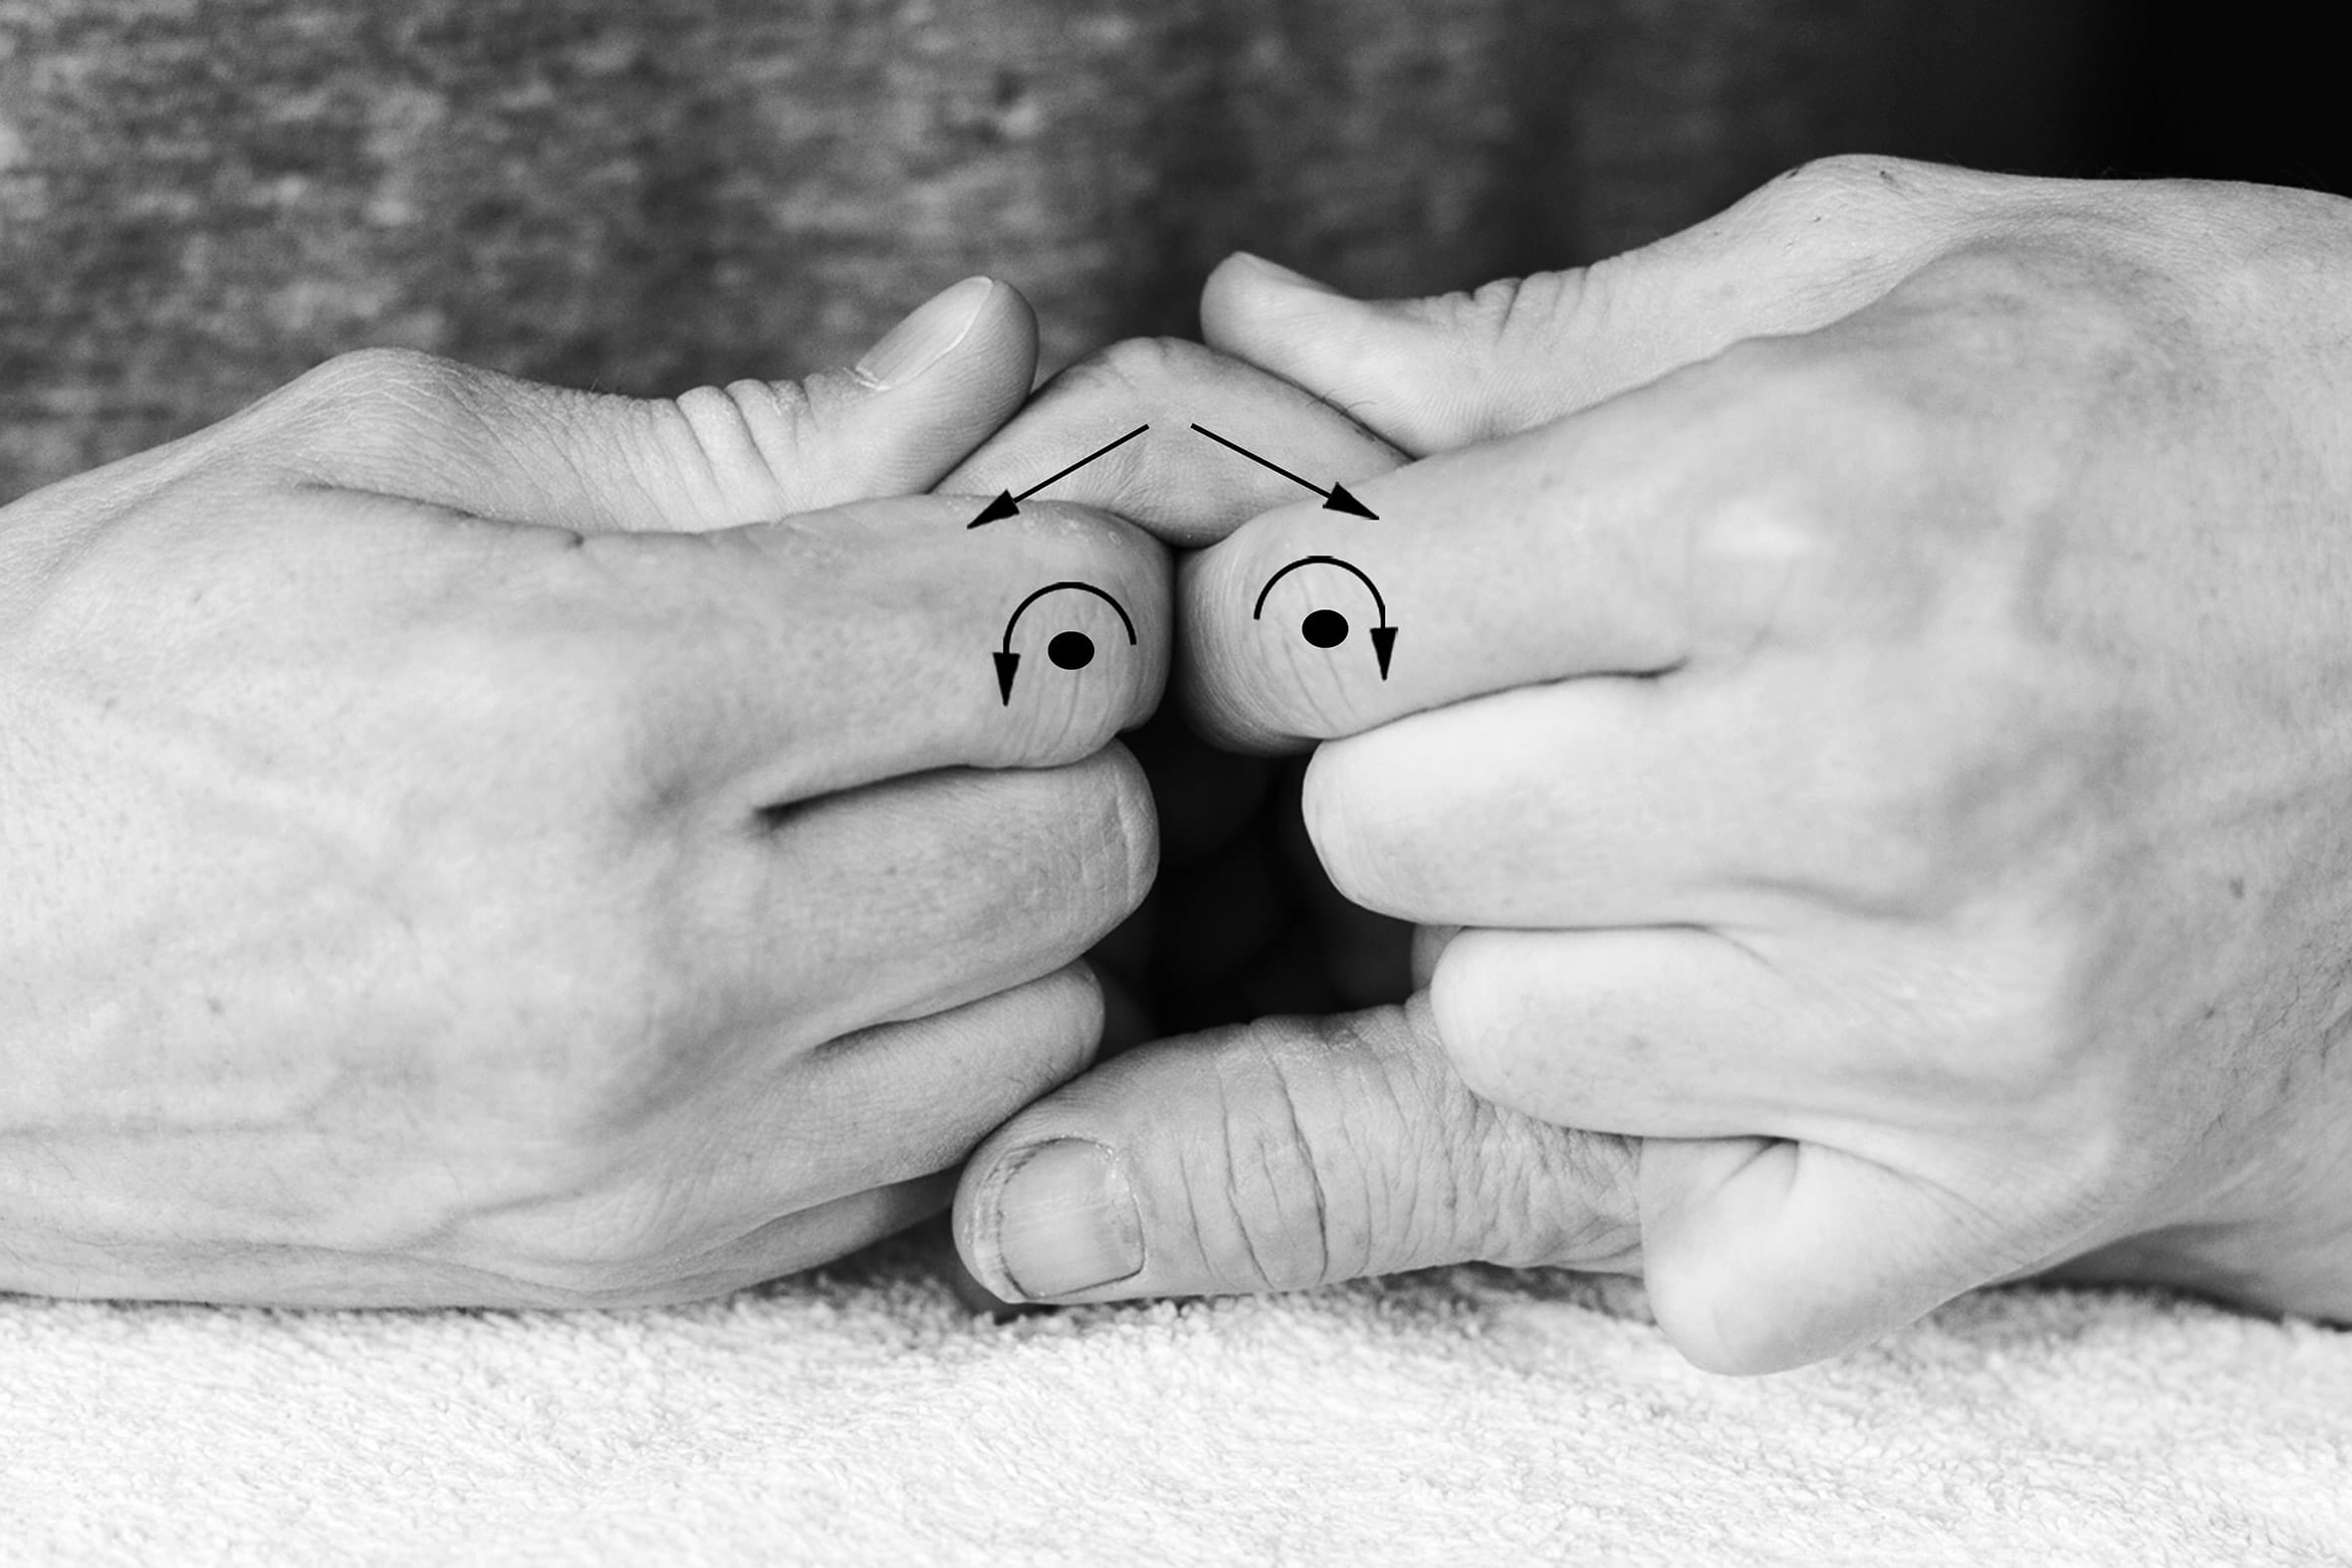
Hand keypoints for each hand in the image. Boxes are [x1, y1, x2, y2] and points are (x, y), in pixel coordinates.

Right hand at [0, 278, 1166, 1305]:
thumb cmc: (115, 689)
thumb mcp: (382, 466)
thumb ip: (742, 434)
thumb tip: (986, 353)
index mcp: (596, 706)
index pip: (1034, 640)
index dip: (1060, 570)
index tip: (995, 555)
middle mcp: (658, 962)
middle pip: (1084, 840)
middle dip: (1062, 735)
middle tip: (947, 684)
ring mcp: (661, 1149)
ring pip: (1054, 1017)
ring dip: (1020, 901)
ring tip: (889, 821)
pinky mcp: (647, 1264)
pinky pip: (939, 1156)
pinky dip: (936, 1046)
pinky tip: (822, 962)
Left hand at [953, 158, 2351, 1370]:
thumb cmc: (2220, 400)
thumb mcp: (1894, 265)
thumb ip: (1540, 336)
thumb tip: (1263, 345)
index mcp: (1792, 505)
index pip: (1340, 612)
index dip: (1329, 600)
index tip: (1388, 601)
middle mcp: (1856, 781)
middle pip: (1384, 836)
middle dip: (1427, 767)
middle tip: (1574, 715)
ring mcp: (1940, 1020)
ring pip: (1501, 1037)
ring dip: (1553, 950)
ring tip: (1712, 854)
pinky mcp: (2017, 1185)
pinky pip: (1705, 1262)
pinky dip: (1711, 1166)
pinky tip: (1800, 1030)